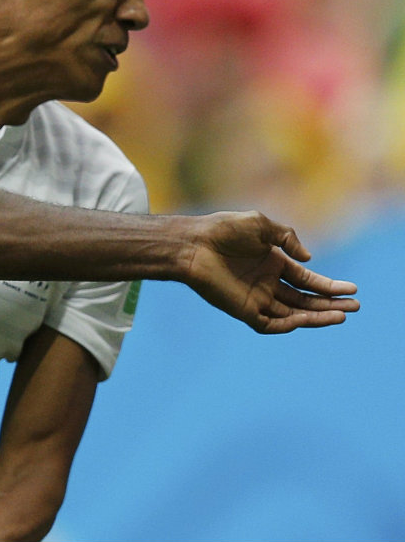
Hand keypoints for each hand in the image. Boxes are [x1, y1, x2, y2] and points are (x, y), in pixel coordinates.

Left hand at [180, 211, 358, 332]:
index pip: (307, 280)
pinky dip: (287, 324)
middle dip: (330, 303)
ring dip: (316, 316)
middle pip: (304, 299)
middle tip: (355, 306)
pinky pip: (269, 324)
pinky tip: (306, 319)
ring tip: (342, 315)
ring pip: (292, 314)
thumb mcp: (261, 225)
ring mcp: (255, 297)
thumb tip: (309, 258)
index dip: (329, 286)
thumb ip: (287, 237)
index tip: (352, 289)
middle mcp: (266, 283)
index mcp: (272, 263)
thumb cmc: (223, 230)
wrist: (193, 243)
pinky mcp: (242, 309)